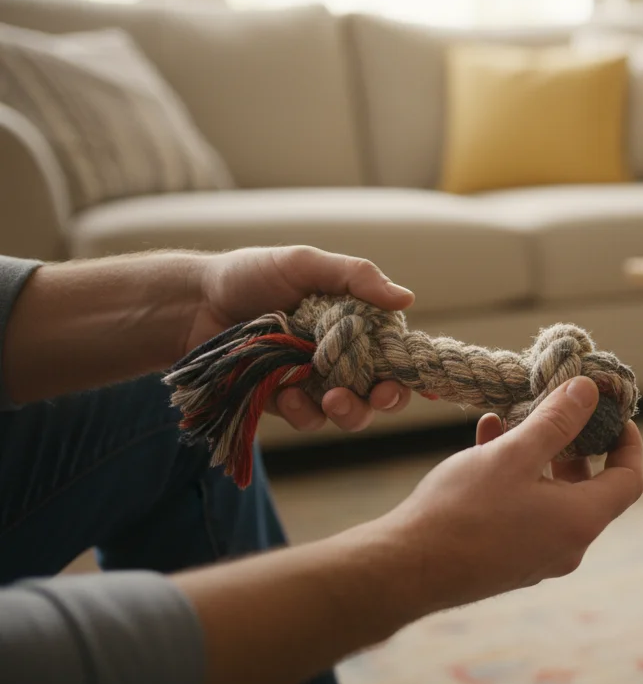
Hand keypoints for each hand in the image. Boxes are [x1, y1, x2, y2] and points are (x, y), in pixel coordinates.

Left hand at [189, 246, 415, 432]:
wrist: (193, 304)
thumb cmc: (250, 275)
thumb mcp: (305, 264)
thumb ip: (356, 276)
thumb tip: (407, 297)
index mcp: (355, 324)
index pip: (395, 352)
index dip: (408, 369)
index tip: (407, 377)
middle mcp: (340, 356)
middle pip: (381, 390)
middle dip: (386, 399)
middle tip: (378, 395)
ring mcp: (314, 382)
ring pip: (350, 413)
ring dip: (350, 412)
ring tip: (333, 399)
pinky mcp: (285, 402)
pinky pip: (308, 419)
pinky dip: (305, 412)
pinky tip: (288, 395)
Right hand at [378, 376, 642, 613]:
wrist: (405, 570)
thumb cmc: (462, 510)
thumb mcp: (514, 454)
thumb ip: (557, 421)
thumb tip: (589, 391)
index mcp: (580, 520)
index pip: (628, 480)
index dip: (626, 443)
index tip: (612, 415)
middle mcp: (567, 545)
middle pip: (591, 488)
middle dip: (575, 445)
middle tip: (560, 412)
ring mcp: (537, 557)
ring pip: (552, 497)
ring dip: (538, 456)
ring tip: (510, 422)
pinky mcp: (508, 561)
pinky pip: (526, 512)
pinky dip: (516, 478)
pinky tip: (485, 443)